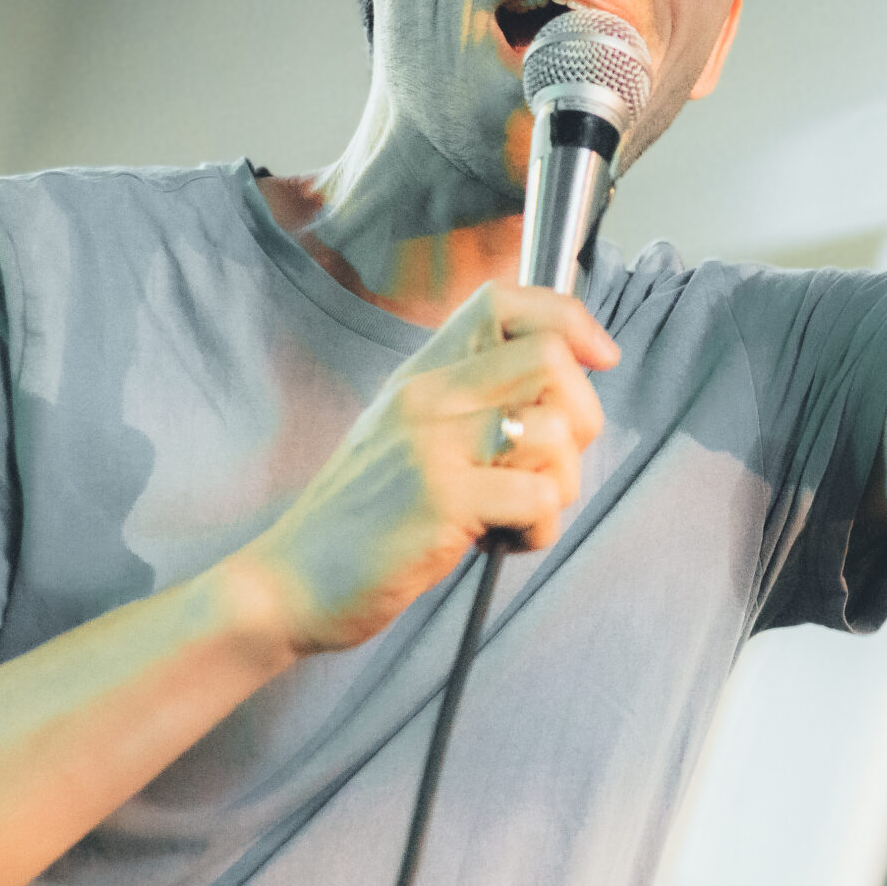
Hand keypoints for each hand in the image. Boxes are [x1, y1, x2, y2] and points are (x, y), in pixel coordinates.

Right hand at [232, 283, 618, 653]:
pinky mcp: (441, 499)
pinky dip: (539, 530)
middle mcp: (426, 395)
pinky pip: (540, 497)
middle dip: (582, 416)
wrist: (288, 585)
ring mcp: (431, 444)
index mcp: (421, 374)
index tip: (598, 358)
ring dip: (561, 484)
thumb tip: (562, 384)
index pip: (504, 300)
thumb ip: (469, 402)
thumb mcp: (405, 436)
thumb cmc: (361, 519)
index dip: (569, 319)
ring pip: (555, 430)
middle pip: (550, 357)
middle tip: (550, 465)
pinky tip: (502, 542)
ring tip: (516, 513)